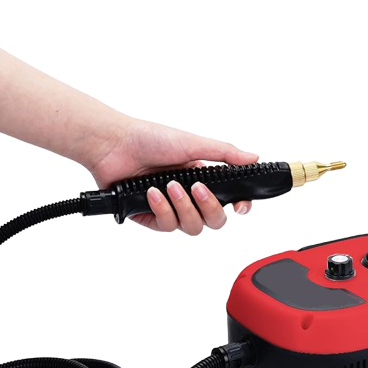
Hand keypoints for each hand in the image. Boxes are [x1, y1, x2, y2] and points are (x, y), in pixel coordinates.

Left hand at [87, 119, 257, 235]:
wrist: (113, 145)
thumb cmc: (149, 138)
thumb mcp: (192, 143)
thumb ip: (225, 154)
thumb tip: (254, 157)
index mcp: (203, 179)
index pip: (229, 201)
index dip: (239, 207)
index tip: (239, 206)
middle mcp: (188, 197)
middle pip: (215, 221)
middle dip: (208, 207)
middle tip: (197, 188)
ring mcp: (171, 209)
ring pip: (193, 228)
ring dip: (183, 207)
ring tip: (169, 186)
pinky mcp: (151, 219)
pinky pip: (167, 227)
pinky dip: (161, 209)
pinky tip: (151, 192)